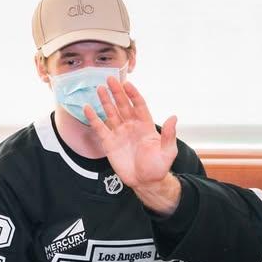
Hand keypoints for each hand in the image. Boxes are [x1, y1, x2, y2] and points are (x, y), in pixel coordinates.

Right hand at [85, 77, 178, 191]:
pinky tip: (87, 108)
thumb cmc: (158, 167)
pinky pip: (100, 128)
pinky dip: (93, 118)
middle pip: (123, 105)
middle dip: (117, 92)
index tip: (127, 84)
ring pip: (111, 113)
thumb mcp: (167, 151)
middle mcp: (132, 126)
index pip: (139, 105)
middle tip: (110, 79)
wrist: (145, 182)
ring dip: (105, 101)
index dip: (133, 94)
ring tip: (99, 88)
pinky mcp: (109, 143)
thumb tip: (174, 117)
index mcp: (145, 125)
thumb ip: (168, 135)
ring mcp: (120, 133)